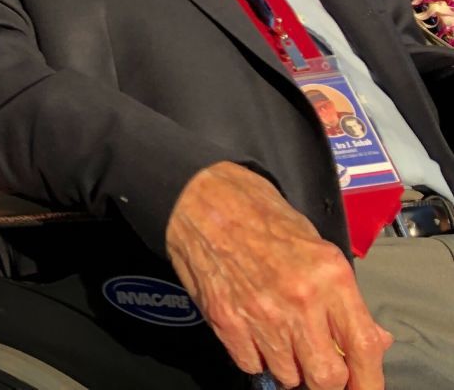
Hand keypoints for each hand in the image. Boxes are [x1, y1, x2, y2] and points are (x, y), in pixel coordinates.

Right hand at [166, 162, 390, 389]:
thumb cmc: (259, 214)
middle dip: (326, 381)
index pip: (363, 347)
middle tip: (319, 368)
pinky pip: (251, 365)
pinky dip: (257, 358)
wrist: (200, 198)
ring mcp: (259, 313)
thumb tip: (369, 338)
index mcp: (329, 276)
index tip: (365, 388)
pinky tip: (254, 333)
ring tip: (282, 343)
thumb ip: (343, 297)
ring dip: (290, 368)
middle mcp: (298, 299)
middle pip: (326, 377)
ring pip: (288, 377)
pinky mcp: (225, 320)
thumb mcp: (316, 245)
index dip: (370, 380)